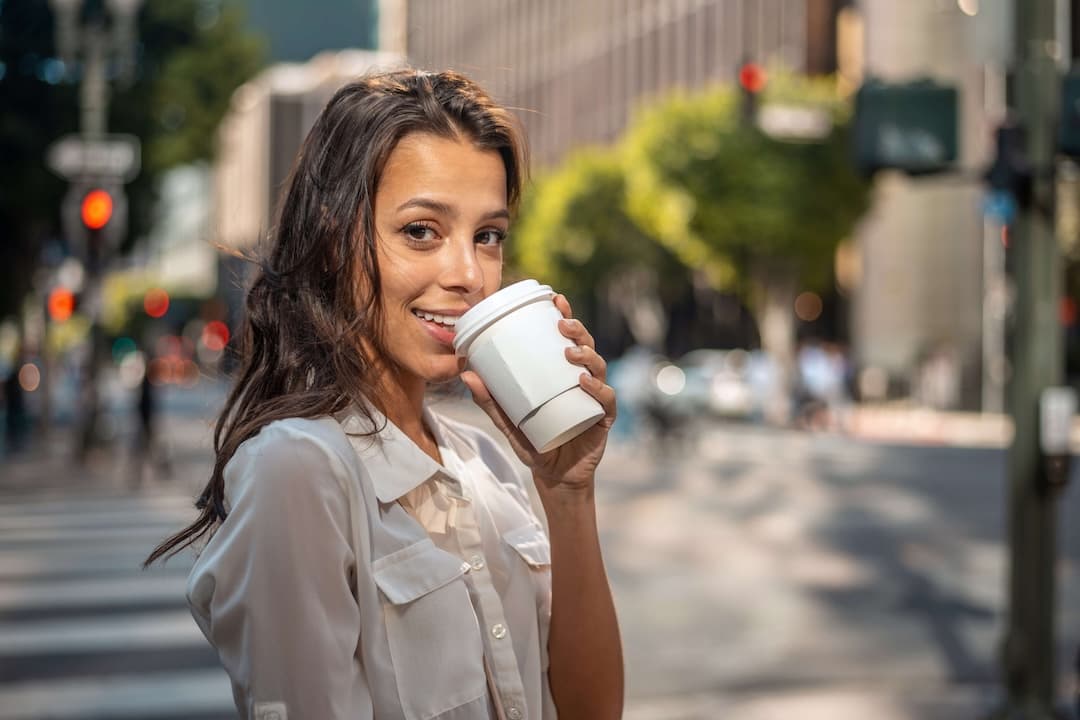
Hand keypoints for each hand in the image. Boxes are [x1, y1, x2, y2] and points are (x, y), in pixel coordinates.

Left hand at [460, 294, 616, 500]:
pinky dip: (597, 388)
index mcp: (562, 374)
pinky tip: (583, 381)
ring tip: (568, 352)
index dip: (566, 315)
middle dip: (577, 330)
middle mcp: (583, 380)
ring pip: (598, 367)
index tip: (556, 298)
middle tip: (561, 324)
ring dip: (586, 355)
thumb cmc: (534, 443)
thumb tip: (466, 372)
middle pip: (586, 346)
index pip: (568, 338)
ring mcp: (595, 398)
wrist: (553, 476)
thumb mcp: (507, 420)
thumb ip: (489, 400)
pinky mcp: (603, 419)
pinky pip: (605, 399)